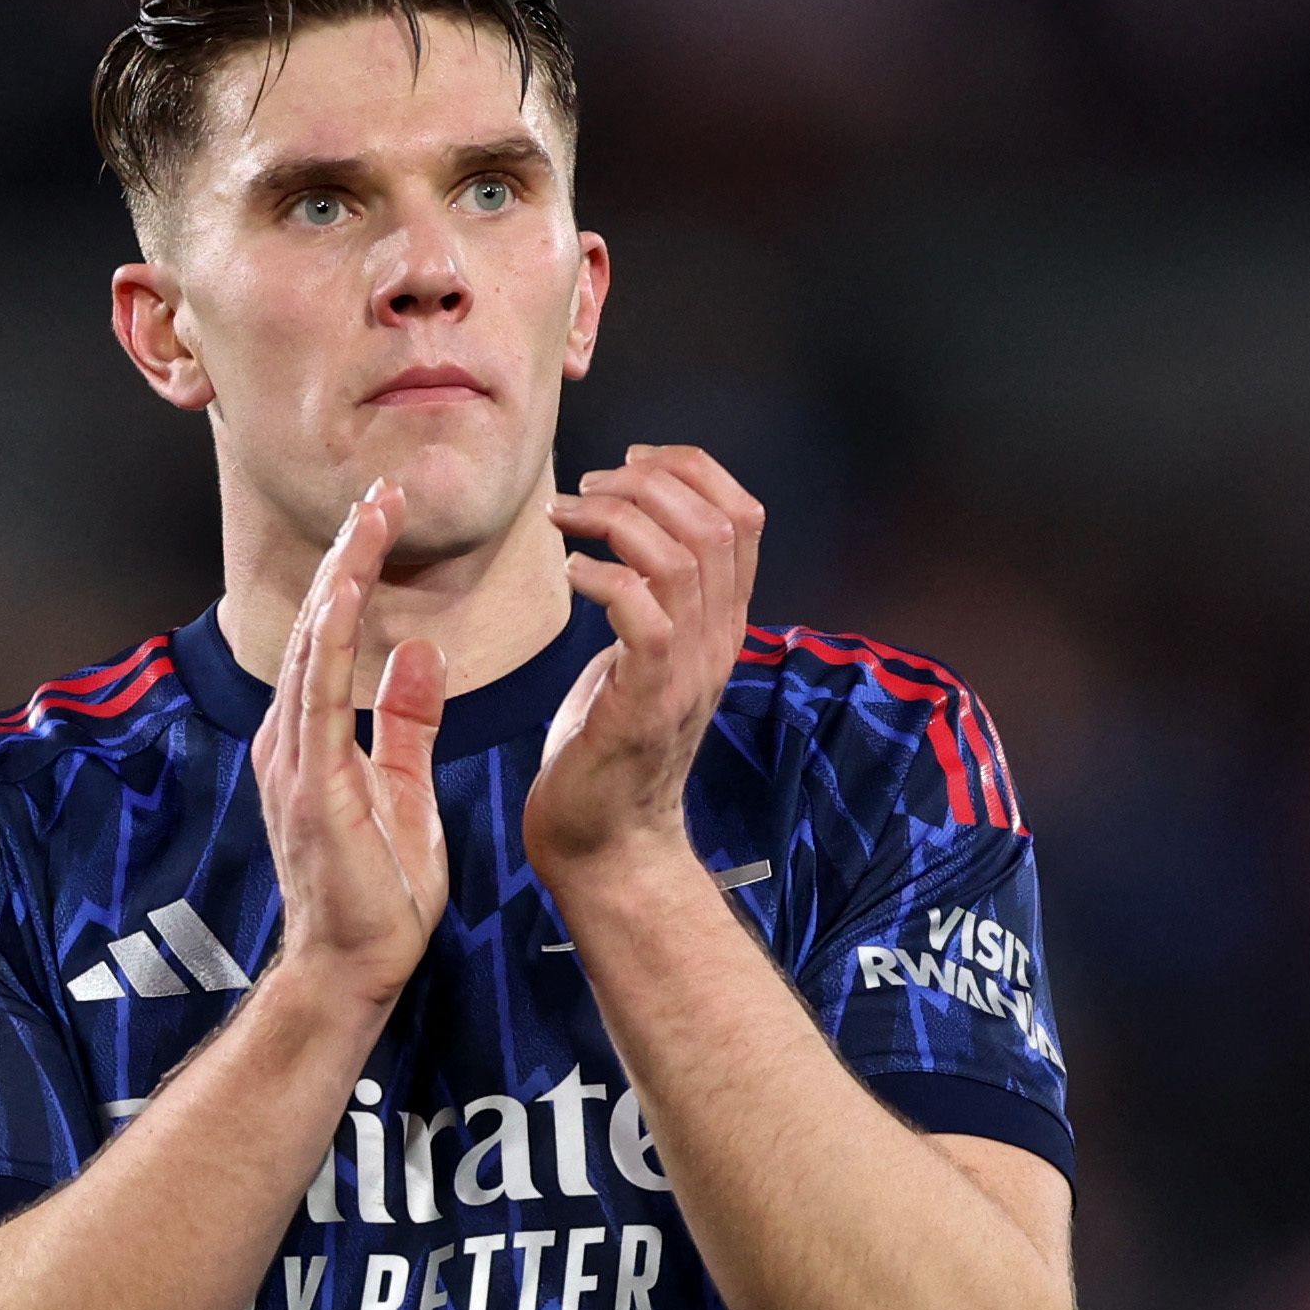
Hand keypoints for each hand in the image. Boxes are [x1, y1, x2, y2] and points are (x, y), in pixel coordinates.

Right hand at [252, 478, 448, 1012]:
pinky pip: (317, 701)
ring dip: (342, 579)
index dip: (358, 571)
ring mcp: (292, 760)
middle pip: (317, 625)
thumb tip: (417, 651)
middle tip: (382, 490)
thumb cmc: (377, 890)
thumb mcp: (405, 785)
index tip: (386, 515)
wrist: (353, 968)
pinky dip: (328, 644)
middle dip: (350, 554)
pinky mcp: (308, 786)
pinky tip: (345, 598)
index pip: (335, 634)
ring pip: (314, 648)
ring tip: (370, 518)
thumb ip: (405, 719)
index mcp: (312, 736)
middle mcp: (290, 738)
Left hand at [528, 445, 764, 880]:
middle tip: (583, 491)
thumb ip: (649, 602)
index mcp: (723, 625)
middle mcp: (719, 642)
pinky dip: (605, 578)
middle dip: (645, 484)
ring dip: (617, 520)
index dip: (690, 469)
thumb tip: (621, 538)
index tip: (627, 464)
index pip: (743, 515)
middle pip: (714, 524)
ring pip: (681, 558)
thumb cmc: (606, 750)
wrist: (608, 846)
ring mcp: (689, 674)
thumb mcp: (640, 660)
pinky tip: (569, 576)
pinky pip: (645, 616)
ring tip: (567, 519)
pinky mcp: (646, 704)